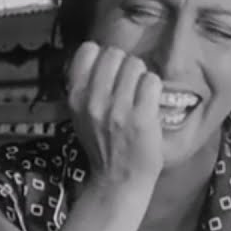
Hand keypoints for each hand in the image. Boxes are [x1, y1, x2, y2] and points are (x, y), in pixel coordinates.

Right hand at [67, 42, 163, 188]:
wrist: (117, 181)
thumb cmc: (102, 146)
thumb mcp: (81, 115)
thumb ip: (86, 86)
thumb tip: (101, 54)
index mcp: (76, 96)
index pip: (88, 50)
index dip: (103, 57)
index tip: (109, 74)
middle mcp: (94, 99)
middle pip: (115, 53)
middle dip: (125, 65)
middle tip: (128, 87)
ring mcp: (118, 108)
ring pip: (136, 64)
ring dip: (141, 77)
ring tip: (139, 96)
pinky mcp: (142, 117)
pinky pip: (152, 81)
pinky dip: (154, 90)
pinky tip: (149, 104)